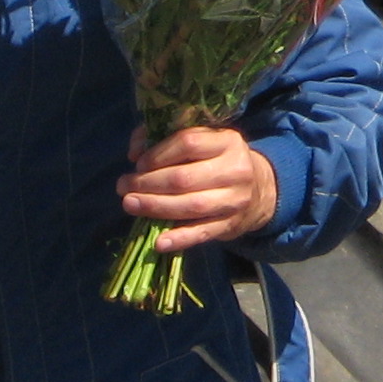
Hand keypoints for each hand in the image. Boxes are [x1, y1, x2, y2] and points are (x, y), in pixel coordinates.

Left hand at [118, 124, 278, 252]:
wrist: (259, 190)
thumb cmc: (218, 161)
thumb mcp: (204, 141)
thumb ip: (167, 139)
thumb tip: (135, 152)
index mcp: (228, 141)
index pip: (188, 143)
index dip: (158, 154)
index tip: (138, 163)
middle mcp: (235, 169)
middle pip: (184, 178)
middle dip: (148, 184)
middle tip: (123, 187)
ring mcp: (235, 200)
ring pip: (190, 206)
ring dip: (155, 207)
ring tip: (129, 204)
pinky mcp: (231, 225)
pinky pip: (202, 233)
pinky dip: (179, 239)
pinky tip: (158, 242)